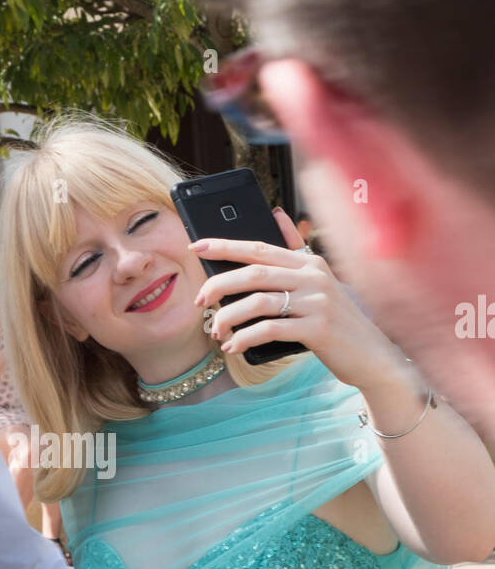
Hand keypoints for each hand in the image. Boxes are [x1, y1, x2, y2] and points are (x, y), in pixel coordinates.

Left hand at [192, 207, 399, 389]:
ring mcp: (316, 302)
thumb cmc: (337, 320)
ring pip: (259, 301)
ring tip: (215, 330)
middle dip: (219, 285)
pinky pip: (270, 329)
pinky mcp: (317, 329)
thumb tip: (276, 213)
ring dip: (229, 316)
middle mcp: (313, 277)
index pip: (260, 247)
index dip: (225, 246)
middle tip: (199, 301)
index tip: (196, 246)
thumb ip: (296, 250)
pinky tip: (233, 346)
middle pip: (254, 273)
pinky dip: (246, 338)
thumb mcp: (320, 280)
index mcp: (309, 262)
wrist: (372, 355)